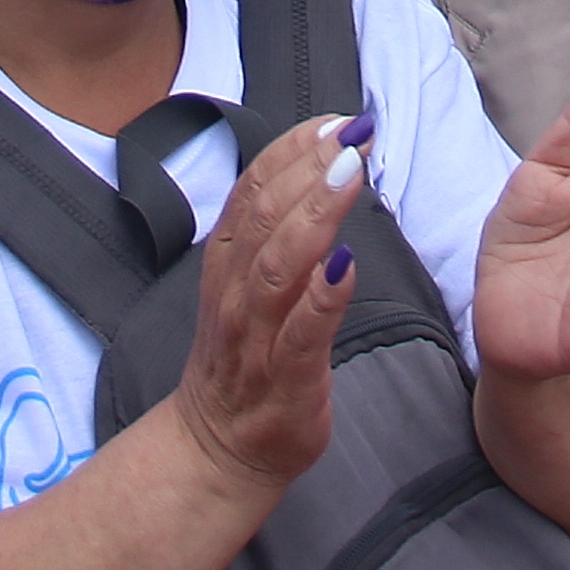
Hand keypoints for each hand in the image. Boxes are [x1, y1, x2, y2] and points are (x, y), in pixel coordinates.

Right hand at [158, 111, 365, 496]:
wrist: (219, 449)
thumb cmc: (245, 358)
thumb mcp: (245, 282)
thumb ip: (273, 229)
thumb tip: (319, 165)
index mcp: (227, 263)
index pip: (253, 190)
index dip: (290, 150)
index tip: (333, 120)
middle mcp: (236, 294)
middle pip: (265, 219)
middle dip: (308, 170)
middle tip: (351, 135)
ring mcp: (257, 340)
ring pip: (277, 269)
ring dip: (313, 217)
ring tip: (350, 177)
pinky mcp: (287, 383)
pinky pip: (302, 336)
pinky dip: (323, 298)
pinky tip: (346, 265)